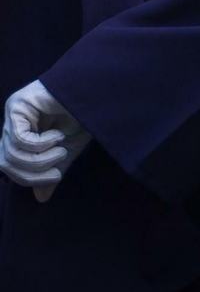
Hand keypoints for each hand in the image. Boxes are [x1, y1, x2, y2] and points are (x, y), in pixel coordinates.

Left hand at [1, 81, 91, 202]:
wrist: (99, 92)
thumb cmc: (86, 117)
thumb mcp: (68, 150)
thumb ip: (52, 171)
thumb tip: (40, 199)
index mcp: (20, 132)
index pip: (8, 165)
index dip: (27, 178)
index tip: (56, 177)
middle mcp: (12, 122)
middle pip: (4, 162)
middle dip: (31, 175)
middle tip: (57, 173)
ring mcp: (13, 112)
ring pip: (10, 153)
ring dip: (39, 160)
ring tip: (62, 151)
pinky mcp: (18, 104)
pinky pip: (20, 137)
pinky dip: (40, 144)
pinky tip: (58, 136)